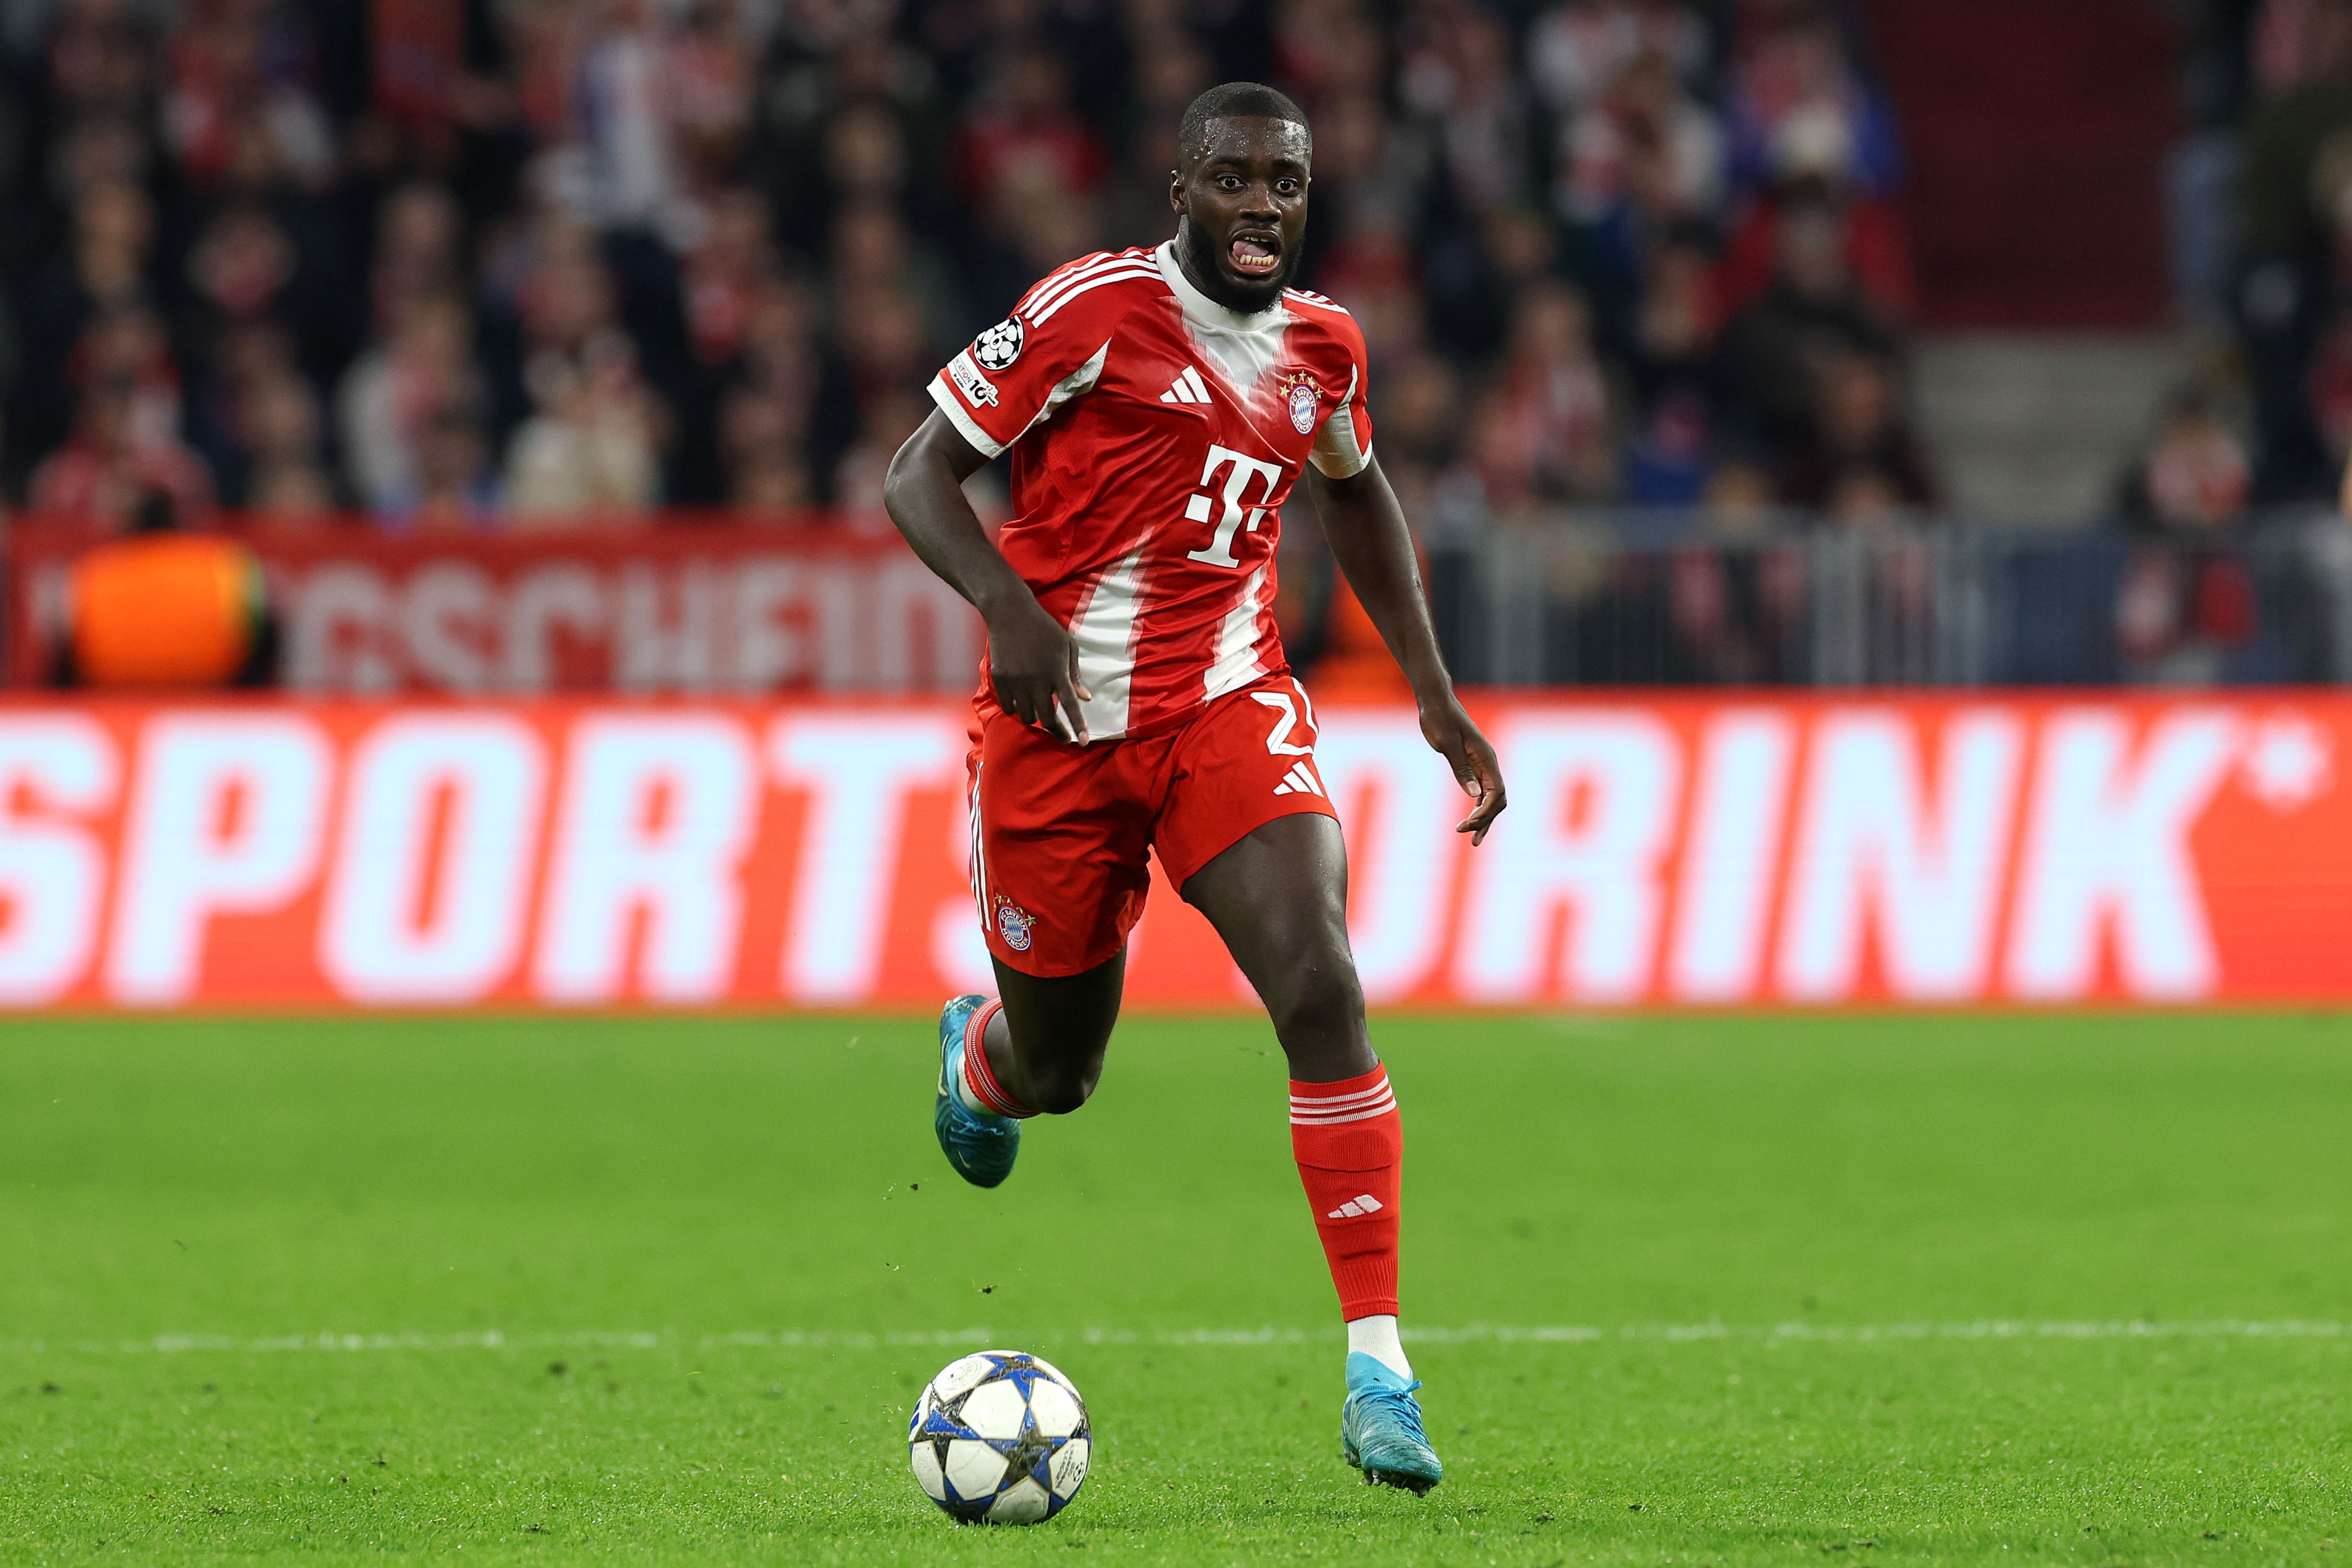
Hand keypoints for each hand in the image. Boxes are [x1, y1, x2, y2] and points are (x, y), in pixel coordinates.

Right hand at [985, 591, 1091, 742]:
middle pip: (1047, 719)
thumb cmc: (1045, 629)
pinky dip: (1017, 709)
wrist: (1010, 613)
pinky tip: (1022, 702)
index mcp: (1057, 671)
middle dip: (1058, 732)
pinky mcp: (1000, 679)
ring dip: (1036, 718)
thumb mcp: (1068, 646)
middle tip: (1064, 737)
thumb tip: (1085, 698)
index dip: (1078, 726)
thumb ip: (1075, 674)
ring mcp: (1016, 681)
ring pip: (1026, 716)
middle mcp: (1036, 679)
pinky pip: (1009, 707)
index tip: (1084, 742)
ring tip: (1040, 710)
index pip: (1070, 705)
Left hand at [1420, 695, 1505, 844]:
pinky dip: (1478, 808)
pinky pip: (1481, 792)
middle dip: (1486, 820)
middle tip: (1469, 839)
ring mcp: (1482, 764)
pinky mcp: (1472, 765)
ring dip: (1484, 819)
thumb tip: (1475, 795)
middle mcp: (1488, 762)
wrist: (1435, 702)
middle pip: (1498, 799)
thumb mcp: (1447, 744)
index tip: (1469, 823)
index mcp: (1485, 757)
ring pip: (1491, 798)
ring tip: (1473, 841)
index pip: (1497, 792)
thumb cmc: (1439, 719)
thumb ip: (1461, 769)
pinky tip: (1470, 821)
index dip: (1486, 811)